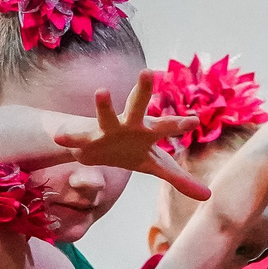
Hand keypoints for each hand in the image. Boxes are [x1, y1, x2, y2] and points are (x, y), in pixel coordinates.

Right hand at [50, 71, 211, 199]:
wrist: (96, 147)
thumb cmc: (130, 151)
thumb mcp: (155, 165)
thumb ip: (180, 179)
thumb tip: (209, 196)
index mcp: (148, 131)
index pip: (168, 126)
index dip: (180, 124)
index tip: (194, 120)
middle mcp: (129, 124)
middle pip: (138, 105)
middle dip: (143, 90)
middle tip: (148, 72)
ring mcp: (107, 128)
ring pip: (106, 114)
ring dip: (104, 104)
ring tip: (101, 91)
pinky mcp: (87, 136)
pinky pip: (77, 137)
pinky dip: (69, 137)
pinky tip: (58, 136)